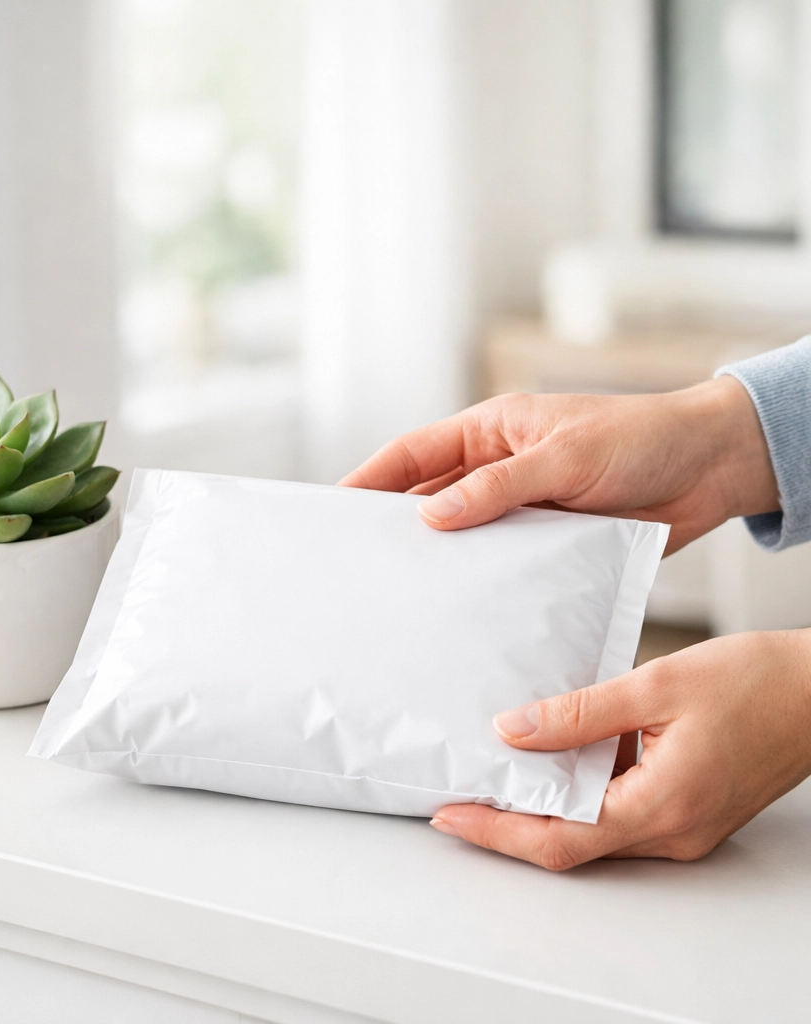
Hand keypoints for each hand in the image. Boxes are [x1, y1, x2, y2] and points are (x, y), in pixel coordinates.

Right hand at [339, 377, 778, 552]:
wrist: (710, 469)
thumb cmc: (640, 438)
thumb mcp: (564, 455)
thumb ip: (498, 486)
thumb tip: (432, 516)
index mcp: (493, 430)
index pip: (415, 452)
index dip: (372, 478)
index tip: (335, 506)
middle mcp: (499, 468)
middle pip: (430, 496)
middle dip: (395, 526)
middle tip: (361, 561)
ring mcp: (521, 506)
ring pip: (464, 535)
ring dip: (440, 559)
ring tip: (405, 592)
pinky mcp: (548, 540)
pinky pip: (503, 562)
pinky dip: (484, 581)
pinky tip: (466, 606)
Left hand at [428, 630, 810, 868]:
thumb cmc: (757, 682)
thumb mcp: (655, 685)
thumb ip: (578, 713)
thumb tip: (514, 730)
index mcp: (662, 806)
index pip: (557, 839)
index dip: (496, 832)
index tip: (450, 815)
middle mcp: (672, 831)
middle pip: (570, 842)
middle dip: (509, 823)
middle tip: (459, 792)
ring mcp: (682, 825)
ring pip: (594, 827)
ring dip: (544, 803)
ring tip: (494, 769)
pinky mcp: (687, 807)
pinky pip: (620, 809)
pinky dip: (581, 789)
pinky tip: (555, 755)